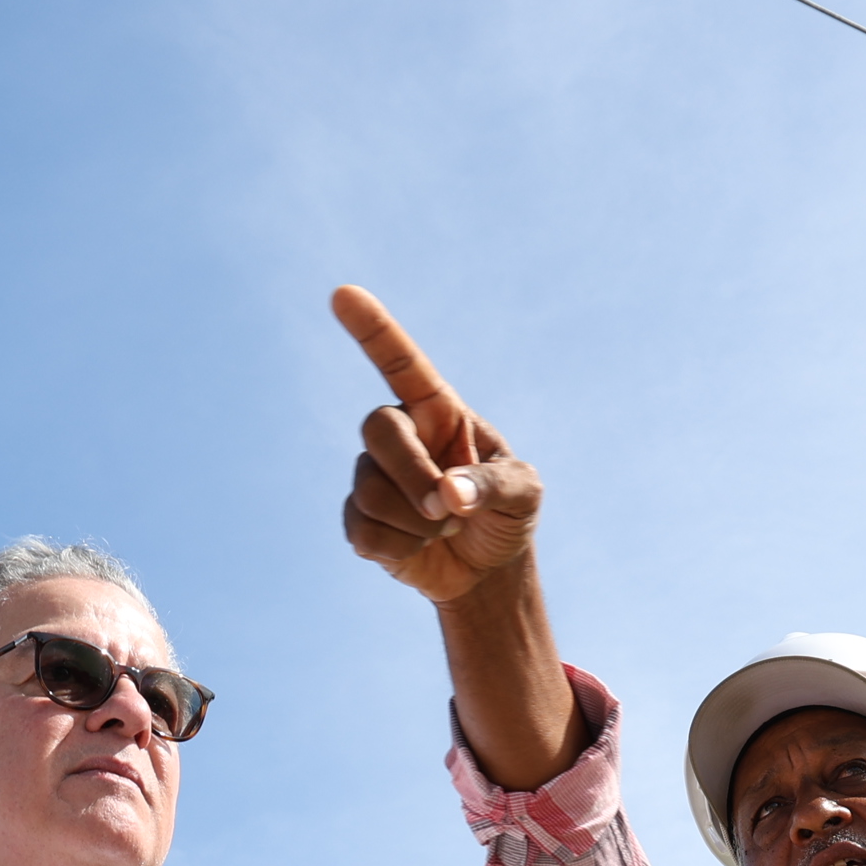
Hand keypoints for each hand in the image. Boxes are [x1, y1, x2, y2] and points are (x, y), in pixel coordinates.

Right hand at [333, 286, 541, 604]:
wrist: (487, 571)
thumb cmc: (508, 516)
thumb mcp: (523, 494)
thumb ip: (494, 487)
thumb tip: (448, 495)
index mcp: (439, 412)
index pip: (400, 363)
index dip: (372, 330)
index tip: (342, 294)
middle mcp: (402, 434)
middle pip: (377, 430)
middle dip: (412, 475)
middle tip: (447, 513)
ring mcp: (375, 475)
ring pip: (368, 489)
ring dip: (415, 524)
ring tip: (443, 529)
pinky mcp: (360, 518)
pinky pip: (361, 529)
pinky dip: (398, 548)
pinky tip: (417, 548)